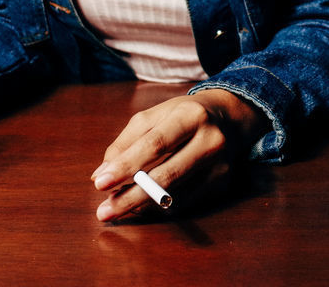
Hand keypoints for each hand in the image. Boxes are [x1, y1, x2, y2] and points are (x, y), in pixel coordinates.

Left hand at [91, 89, 266, 221]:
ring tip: (117, 208)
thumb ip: (125, 143)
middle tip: (104, 212)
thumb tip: (100, 175)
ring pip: (176, 195)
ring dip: (142, 205)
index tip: (101, 183)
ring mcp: (220, 165)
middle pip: (167, 175)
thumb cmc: (182, 116)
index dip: (127, 165)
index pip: (155, 144)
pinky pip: (184, 202)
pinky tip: (143, 204)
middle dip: (131, 196)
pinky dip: (159, 206)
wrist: (228, 118)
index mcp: (190, 115)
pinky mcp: (222, 183)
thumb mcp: (153, 116)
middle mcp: (210, 140)